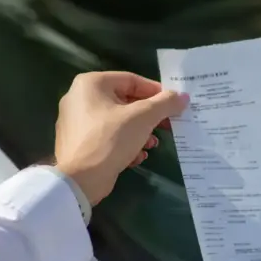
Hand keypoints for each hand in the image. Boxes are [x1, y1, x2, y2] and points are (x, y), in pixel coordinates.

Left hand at [53, 71, 188, 205]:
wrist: (79, 180)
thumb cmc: (110, 139)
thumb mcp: (143, 117)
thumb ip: (165, 103)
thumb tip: (182, 97)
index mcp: (91, 84)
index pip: (132, 80)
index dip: (156, 92)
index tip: (174, 104)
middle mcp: (80, 98)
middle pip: (125, 101)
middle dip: (149, 116)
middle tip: (168, 125)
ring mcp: (77, 122)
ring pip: (118, 121)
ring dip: (140, 132)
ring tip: (152, 144)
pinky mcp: (79, 143)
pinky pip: (108, 136)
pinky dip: (125, 143)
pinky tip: (137, 156)